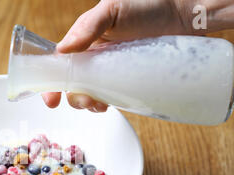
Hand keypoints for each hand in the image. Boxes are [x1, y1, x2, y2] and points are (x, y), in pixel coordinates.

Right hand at [43, 0, 189, 111]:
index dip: (52, 84)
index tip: (51, 100)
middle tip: (86, 101)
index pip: (60, 65)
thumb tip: (63, 50)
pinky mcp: (128, 81)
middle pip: (74, 85)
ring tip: (100, 104)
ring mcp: (111, 71)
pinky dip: (106, 104)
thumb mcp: (112, 10)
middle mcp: (94, 58)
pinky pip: (111, 97)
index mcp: (84, 40)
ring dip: (90, 104)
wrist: (183, 13)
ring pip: (91, 94)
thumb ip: (87, 28)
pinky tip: (111, 104)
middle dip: (74, 98)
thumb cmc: (147, 4)